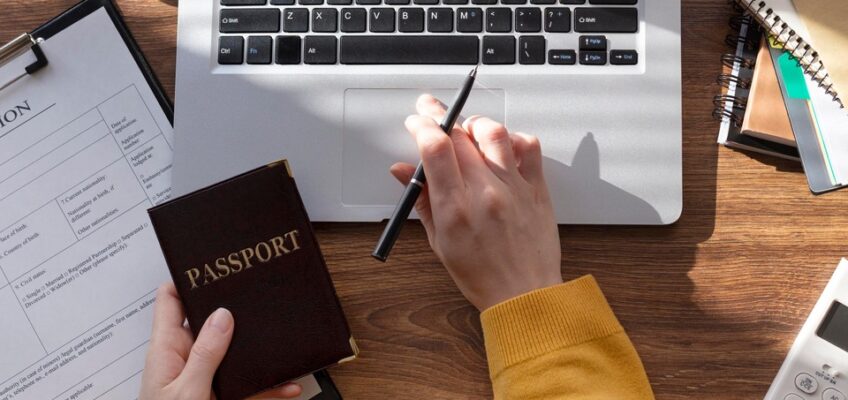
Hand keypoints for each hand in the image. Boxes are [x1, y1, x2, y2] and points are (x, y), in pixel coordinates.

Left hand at [140, 283, 302, 399]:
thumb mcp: (186, 391)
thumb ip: (205, 353)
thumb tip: (221, 315)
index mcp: (167, 351)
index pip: (170, 302)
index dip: (186, 277)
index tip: (209, 260)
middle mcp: (185, 360)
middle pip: (211, 322)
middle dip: (235, 309)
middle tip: (258, 293)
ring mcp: (204, 379)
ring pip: (235, 354)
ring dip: (257, 349)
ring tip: (281, 338)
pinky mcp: (220, 398)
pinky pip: (248, 386)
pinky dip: (269, 385)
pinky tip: (287, 385)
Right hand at [390, 95, 562, 310]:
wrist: (525, 294)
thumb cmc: (481, 275)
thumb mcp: (439, 241)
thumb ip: (421, 201)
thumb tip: (402, 171)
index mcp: (455, 209)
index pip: (436, 148)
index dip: (422, 125)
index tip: (415, 121)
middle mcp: (485, 193)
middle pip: (460, 135)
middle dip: (440, 116)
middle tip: (432, 112)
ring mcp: (513, 188)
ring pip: (494, 132)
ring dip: (475, 123)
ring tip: (466, 129)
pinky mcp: (536, 188)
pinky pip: (529, 146)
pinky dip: (513, 137)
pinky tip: (501, 146)